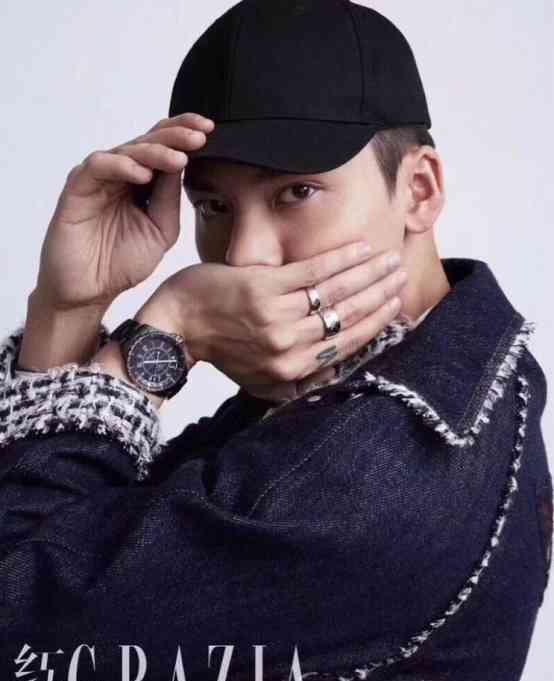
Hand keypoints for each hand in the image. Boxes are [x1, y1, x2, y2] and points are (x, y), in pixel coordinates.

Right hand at [31, 111, 214, 313]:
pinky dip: (122, 166)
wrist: (90, 291)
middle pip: (148, 142)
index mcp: (142, 181)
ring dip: (155, 151)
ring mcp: (99, 179)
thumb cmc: (122, 262)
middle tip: (199, 136)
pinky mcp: (78, 188)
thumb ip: (170, 198)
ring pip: (127, 150)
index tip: (210, 130)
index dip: (185, 134)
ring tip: (178, 158)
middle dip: (176, 136)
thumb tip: (183, 162)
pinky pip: (99, 166)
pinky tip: (144, 174)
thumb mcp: (161, 229)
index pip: (164, 147)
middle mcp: (120, 174)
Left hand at [134, 242, 407, 402]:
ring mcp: (277, 316)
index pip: (348, 343)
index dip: (377, 322)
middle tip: (400, 276)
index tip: (396, 304)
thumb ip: (296, 380)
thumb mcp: (258, 379)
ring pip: (337, 292)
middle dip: (381, 294)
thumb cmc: (219, 348)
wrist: (177, 325)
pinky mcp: (264, 288)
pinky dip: (342, 259)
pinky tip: (361, 248)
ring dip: (369, 274)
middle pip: (349, 316)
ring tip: (389, 260)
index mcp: (292, 369)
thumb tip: (335, 372)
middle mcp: (289, 346)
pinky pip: (314, 271)